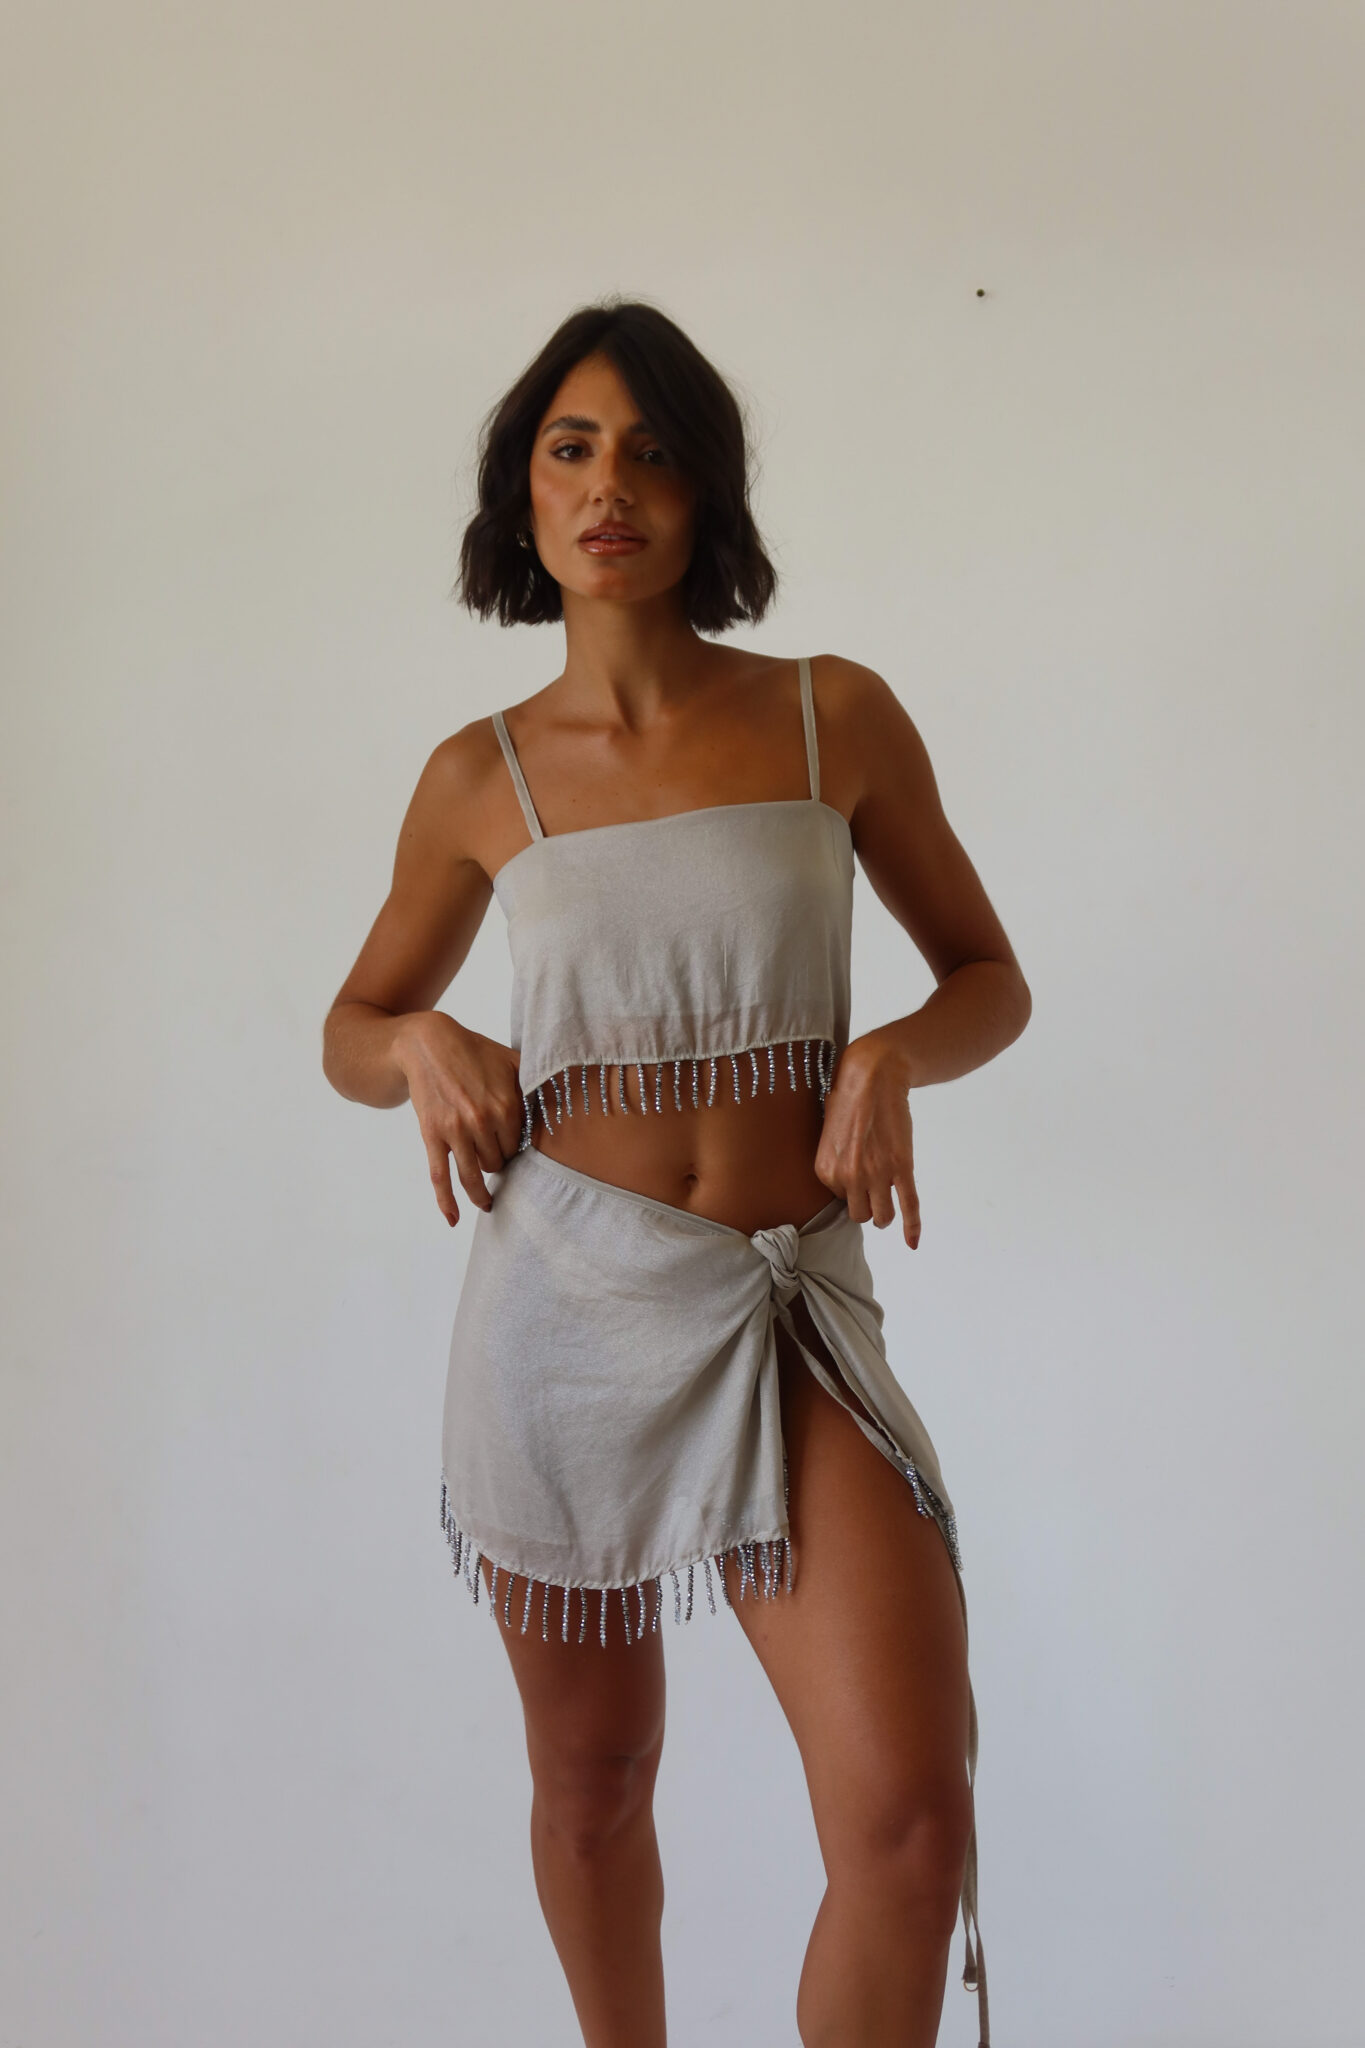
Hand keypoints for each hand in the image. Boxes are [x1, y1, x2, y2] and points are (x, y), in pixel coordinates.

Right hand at [394, 1012, 524, 1226]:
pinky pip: (440, 1175)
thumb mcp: (513, 1061)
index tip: (513, 1148)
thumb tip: (570, 1096)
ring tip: (487, 1202)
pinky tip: (453, 1220)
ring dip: (480, 1194)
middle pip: (498, 1163)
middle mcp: (483, 1122)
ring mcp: (456, 1131)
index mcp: (507, 1106)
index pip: (520, 1147)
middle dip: (498, 1163)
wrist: (429, 1044)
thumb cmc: (475, 1052)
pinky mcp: (432, 1136)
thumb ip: (538, 1082)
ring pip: (473, 1177)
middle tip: (495, 1158)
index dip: (516, 1149)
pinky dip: (446, 1201)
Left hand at [813, 1033, 921, 1247]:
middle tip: (874, 1193)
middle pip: (860, 1215)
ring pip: (882, 1217)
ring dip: (886, 1215)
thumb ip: (835, 1160)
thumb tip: (845, 1176)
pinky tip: (913, 1242)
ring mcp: (877, 1174)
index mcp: (826, 1170)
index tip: (858, 1174)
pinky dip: (912, 1227)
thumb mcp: (828, 1133)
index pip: (840, 1201)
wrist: (873, 1076)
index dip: (851, 1190)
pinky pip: (908, 1206)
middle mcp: (849, 1177)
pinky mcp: (902, 1167)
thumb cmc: (849, 1099)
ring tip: (889, 1206)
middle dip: (868, 1207)